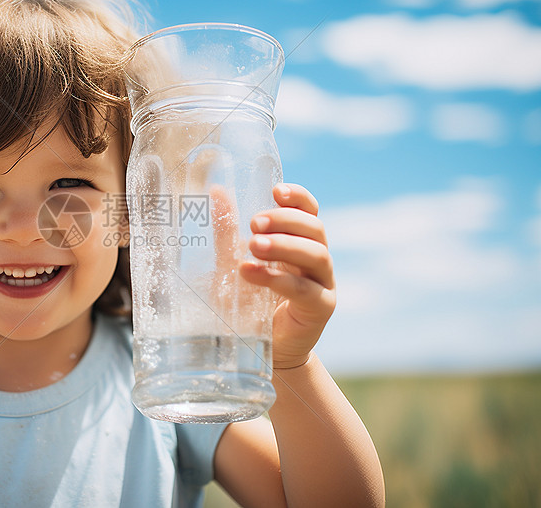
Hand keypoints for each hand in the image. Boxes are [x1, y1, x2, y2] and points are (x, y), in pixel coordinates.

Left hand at [240, 183, 335, 368]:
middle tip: (254, 224)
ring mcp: (323, 283)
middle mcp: (316, 260)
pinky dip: (280, 280)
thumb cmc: (249, 304)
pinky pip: (306, 290)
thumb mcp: (233, 263)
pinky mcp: (321, 309)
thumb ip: (228, 232)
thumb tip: (217, 190)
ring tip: (253, 246)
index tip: (276, 191)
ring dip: (285, 245)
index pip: (309, 211)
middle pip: (314, 229)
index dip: (298, 198)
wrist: (264, 350)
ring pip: (316, 255)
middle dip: (285, 221)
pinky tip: (254, 274)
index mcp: (300, 242)